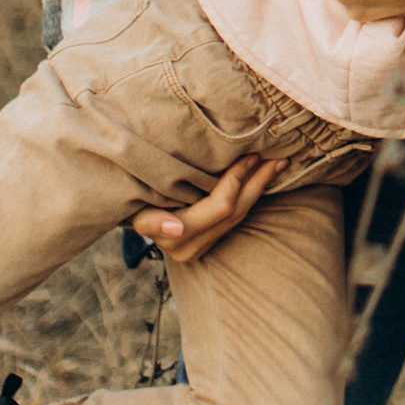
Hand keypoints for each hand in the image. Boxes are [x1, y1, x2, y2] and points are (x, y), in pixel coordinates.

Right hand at [135, 145, 288, 261]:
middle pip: (234, 211)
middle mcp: (188, 249)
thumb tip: (175, 229)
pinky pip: (235, 217)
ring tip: (277, 163)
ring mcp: (200, 249)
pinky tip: (262, 178)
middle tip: (275, 155)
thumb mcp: (135, 204)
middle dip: (256, 182)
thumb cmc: (132, 196)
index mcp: (173, 237)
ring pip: (239, 216)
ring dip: (259, 187)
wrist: (128, 209)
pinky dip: (249, 195)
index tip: (251, 156)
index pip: (219, 206)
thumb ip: (151, 220)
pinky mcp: (207, 244)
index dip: (237, 180)